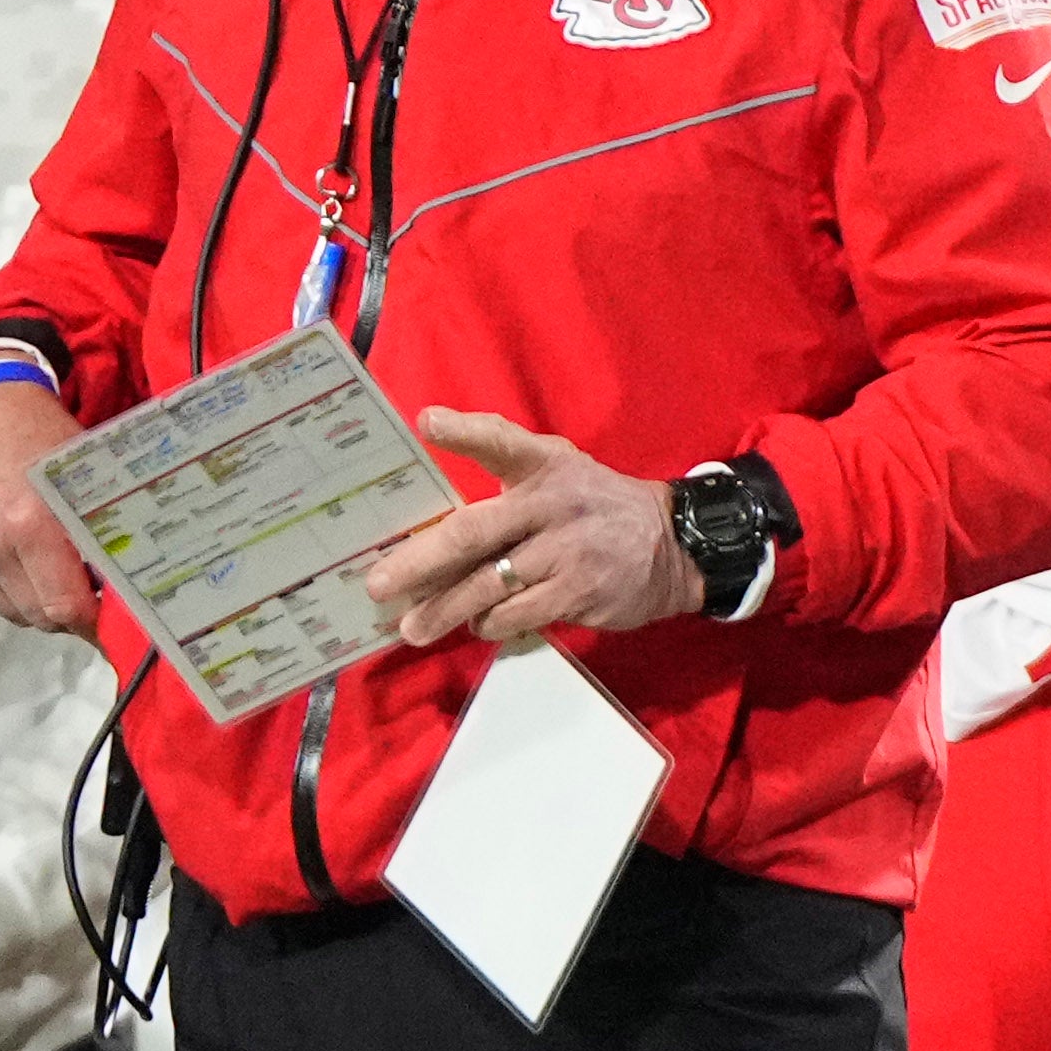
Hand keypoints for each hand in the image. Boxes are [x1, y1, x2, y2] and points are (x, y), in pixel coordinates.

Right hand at [0, 374, 102, 631]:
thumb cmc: (42, 439)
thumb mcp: (87, 481)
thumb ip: (101, 539)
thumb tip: (124, 595)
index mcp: (28, 524)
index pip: (64, 608)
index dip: (92, 622)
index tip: (111, 621)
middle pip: (37, 616)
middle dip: (67, 613)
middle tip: (86, 591)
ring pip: (10, 610)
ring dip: (35, 599)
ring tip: (49, 564)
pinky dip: (5, 583)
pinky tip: (13, 549)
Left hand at [366, 409, 703, 647]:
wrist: (671, 546)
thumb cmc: (593, 508)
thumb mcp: (560, 473)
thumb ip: (507, 480)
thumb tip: (435, 520)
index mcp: (544, 464)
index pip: (501, 439)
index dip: (463, 430)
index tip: (427, 423)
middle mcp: (552, 504)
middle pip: (471, 533)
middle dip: (418, 562)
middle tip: (379, 584)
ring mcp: (565, 551)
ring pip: (486, 586)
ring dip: (443, 610)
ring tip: (412, 628)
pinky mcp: (577, 592)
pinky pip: (516, 613)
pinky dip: (489, 623)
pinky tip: (478, 624)